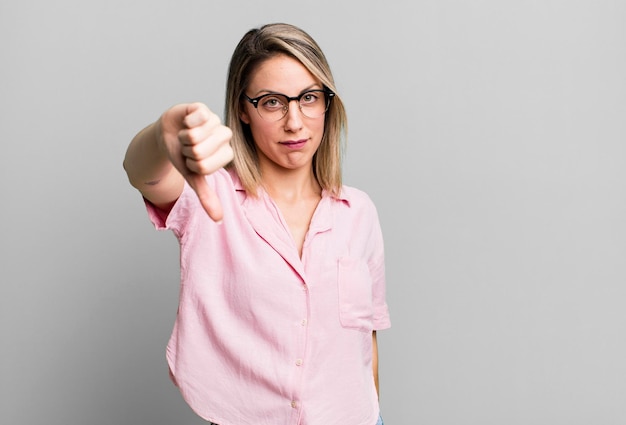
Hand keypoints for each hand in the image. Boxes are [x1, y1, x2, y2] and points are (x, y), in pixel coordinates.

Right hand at [158, 102, 233, 221]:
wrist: (168, 135)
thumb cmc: (183, 156)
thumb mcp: (194, 177)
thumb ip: (206, 196)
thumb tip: (218, 220)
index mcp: (226, 154)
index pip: (204, 167)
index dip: (192, 165)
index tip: (193, 161)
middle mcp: (224, 136)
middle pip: (199, 151)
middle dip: (186, 152)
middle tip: (188, 147)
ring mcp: (215, 120)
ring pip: (194, 136)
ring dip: (183, 138)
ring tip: (186, 136)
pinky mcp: (203, 108)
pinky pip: (195, 117)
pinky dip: (184, 123)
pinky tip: (186, 122)